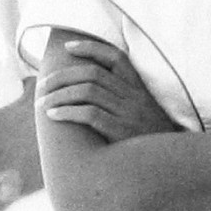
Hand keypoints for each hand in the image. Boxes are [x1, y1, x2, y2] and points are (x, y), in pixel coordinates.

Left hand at [36, 39, 175, 141]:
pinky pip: (90, 114)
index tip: (68, 47)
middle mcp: (134, 97)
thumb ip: (123, 101)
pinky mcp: (122, 132)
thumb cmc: (149, 141)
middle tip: (42, 85)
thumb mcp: (142, 114)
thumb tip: (88, 92)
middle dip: (62, 76)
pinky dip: (67, 112)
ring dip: (59, 95)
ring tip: (42, 104)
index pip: (116, 57)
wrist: (168, 163)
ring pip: (89, 91)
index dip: (91, 48)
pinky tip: (53, 116)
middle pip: (94, 73)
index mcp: (139, 89)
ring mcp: (129, 113)